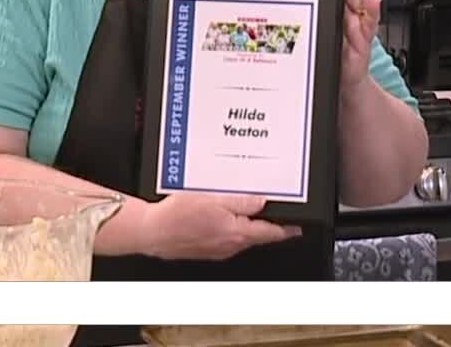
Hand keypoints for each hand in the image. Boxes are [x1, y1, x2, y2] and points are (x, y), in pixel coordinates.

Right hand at [139, 193, 301, 260]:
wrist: (152, 232)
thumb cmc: (177, 216)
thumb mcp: (213, 199)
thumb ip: (241, 201)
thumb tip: (262, 201)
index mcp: (236, 233)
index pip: (271, 233)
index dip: (287, 228)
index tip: (298, 225)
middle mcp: (231, 245)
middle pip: (258, 235)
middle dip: (269, 224)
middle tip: (277, 211)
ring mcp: (219, 250)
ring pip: (243, 237)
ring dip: (249, 224)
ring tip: (250, 208)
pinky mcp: (208, 249)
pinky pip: (228, 238)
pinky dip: (232, 227)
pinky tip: (224, 216)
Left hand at [294, 0, 381, 94]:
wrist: (346, 83)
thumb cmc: (331, 54)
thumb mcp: (314, 34)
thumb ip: (303, 17)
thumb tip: (277, 3)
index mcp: (333, 7)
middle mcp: (346, 12)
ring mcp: (356, 24)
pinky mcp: (363, 40)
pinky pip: (369, 25)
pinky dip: (372, 12)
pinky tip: (373, 2)